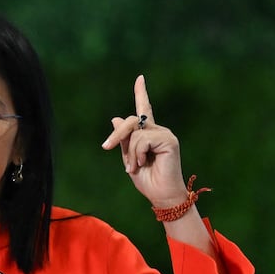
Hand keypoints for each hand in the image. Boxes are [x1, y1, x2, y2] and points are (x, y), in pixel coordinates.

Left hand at [101, 75, 188, 207]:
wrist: (161, 195)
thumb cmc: (147, 180)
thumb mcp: (129, 159)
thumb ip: (124, 140)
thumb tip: (116, 118)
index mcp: (148, 135)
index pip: (145, 110)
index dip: (141, 93)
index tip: (140, 78)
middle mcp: (158, 131)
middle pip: (131, 121)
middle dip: (116, 135)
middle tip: (106, 147)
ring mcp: (165, 134)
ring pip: (135, 133)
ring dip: (129, 153)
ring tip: (135, 167)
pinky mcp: (169, 140)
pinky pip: (142, 139)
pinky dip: (137, 153)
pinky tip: (143, 163)